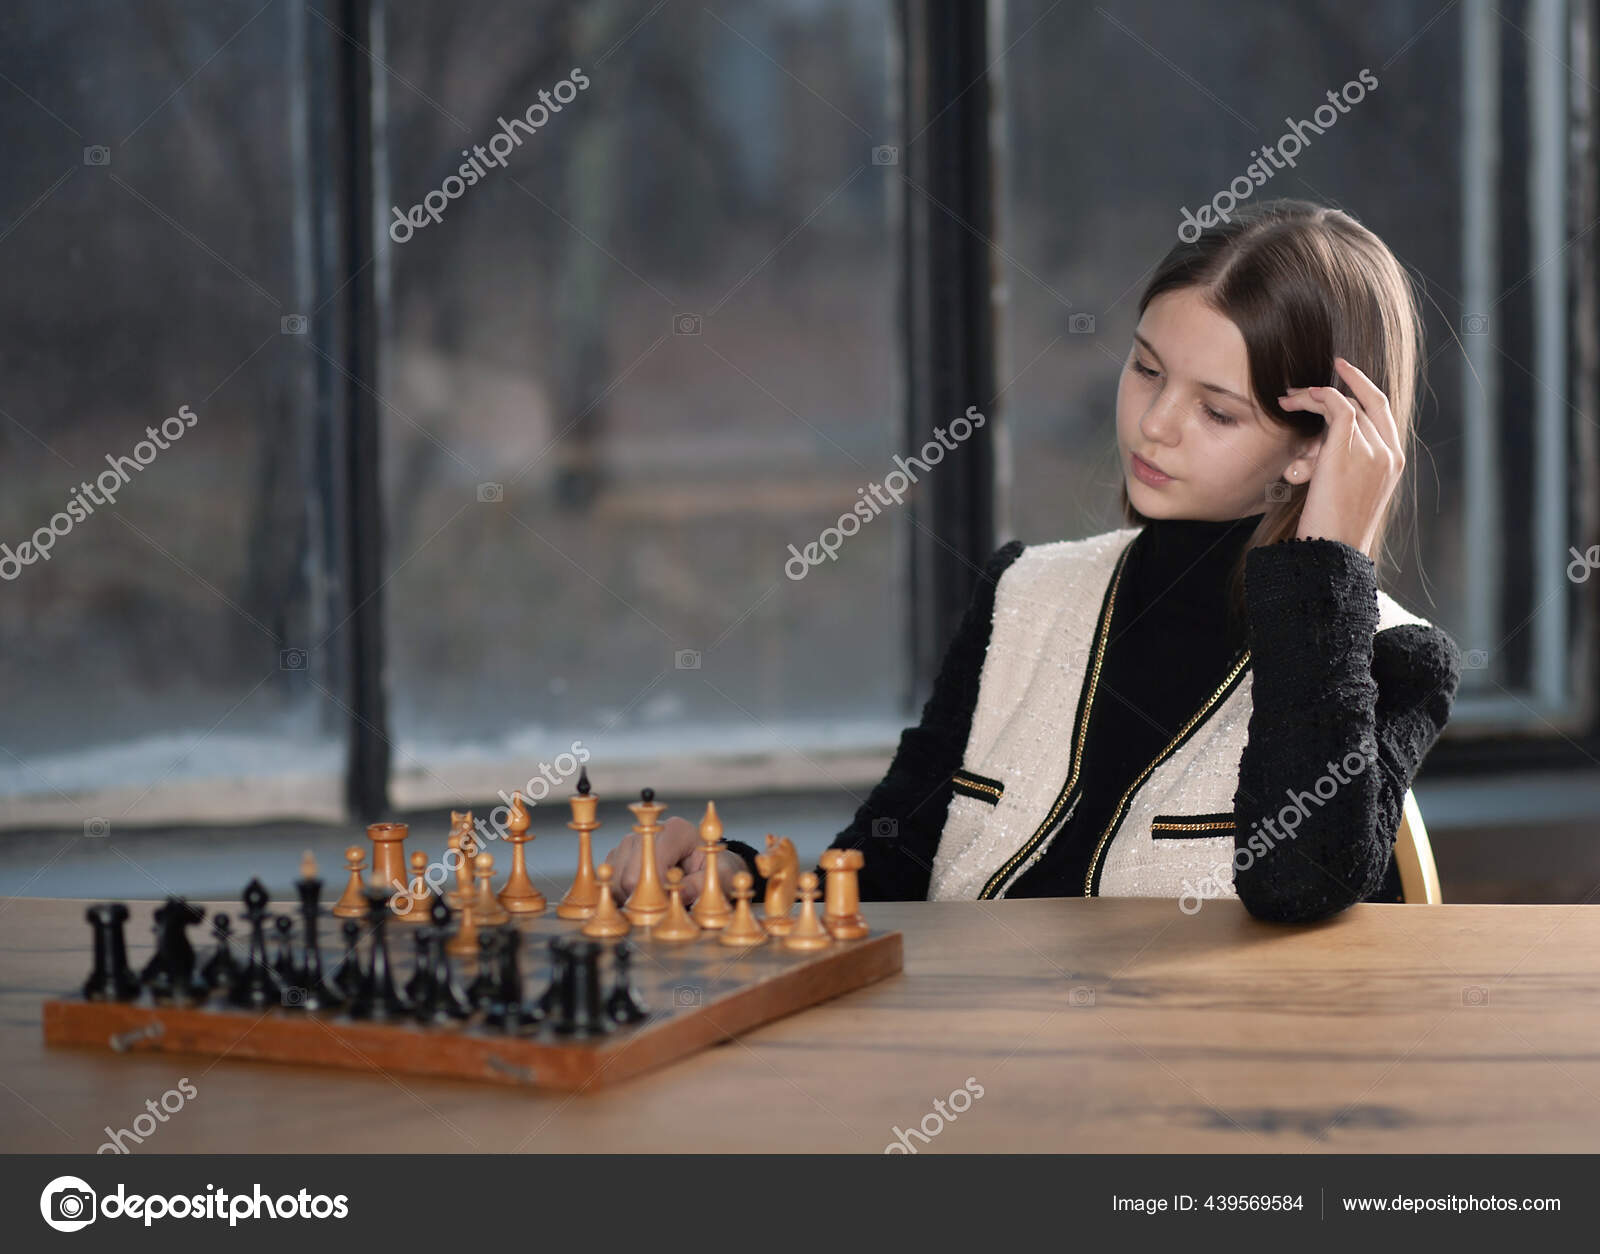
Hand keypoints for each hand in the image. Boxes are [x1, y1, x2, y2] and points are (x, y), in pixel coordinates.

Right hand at [601, 815, 745, 906]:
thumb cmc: (715, 868)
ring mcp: (630, 842)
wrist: (708, 864)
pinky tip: (645, 897)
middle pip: (628, 875)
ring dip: (633, 899)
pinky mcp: (619, 855)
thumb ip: (699, 886)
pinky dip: (623, 896)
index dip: (657, 891)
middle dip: (644, 899)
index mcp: (675, 830)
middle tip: (664, 909)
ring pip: (616, 880)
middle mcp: (648, 832)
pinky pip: (610, 882)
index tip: (669, 905)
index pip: (650, 864)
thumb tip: (676, 897)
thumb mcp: (720, 877)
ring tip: (658, 900)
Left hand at [1277, 356, 1404, 556]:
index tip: (1341, 371)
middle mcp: (1389, 453)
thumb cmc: (1331, 532)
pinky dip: (1314, 398)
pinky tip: (1292, 403)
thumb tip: (1317, 448)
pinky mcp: (1348, 450)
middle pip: (1365, 403)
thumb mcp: (1344, 494)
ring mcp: (1373, 450)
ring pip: (1345, 404)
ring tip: (1286, 401)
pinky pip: (1335, 406)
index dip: (1362, 387)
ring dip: (1313, 398)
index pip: (1383, 411)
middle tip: (1303, 387)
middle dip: (1333, 389)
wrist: (1332, 552)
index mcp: (1393, 463)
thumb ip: (1343, 466)